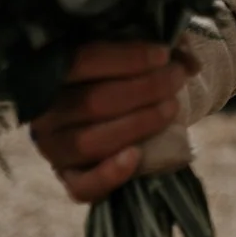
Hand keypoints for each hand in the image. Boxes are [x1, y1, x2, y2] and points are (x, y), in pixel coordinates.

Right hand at [25, 41, 186, 203]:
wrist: (118, 111)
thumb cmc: (123, 74)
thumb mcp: (134, 54)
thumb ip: (159, 51)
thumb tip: (190, 62)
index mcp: (52, 71)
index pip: (82, 60)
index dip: (126, 58)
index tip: (162, 56)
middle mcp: (45, 111)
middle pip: (92, 102)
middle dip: (145, 89)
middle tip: (176, 78)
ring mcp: (53, 148)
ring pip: (89, 142)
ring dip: (138, 124)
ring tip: (171, 108)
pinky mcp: (69, 177)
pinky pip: (82, 186)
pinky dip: (109, 174)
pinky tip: (136, 156)